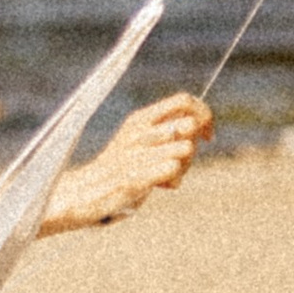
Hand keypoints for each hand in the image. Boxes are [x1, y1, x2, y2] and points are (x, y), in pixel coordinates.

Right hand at [43, 92, 212, 233]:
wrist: (86, 192)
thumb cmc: (119, 168)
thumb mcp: (139, 140)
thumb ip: (165, 131)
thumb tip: (199, 126)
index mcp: (140, 118)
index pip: (185, 100)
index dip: (204, 114)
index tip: (208, 136)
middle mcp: (139, 130)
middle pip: (189, 125)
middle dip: (194, 146)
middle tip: (180, 163)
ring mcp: (137, 152)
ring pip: (186, 148)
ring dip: (184, 166)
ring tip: (166, 177)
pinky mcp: (136, 175)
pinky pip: (173, 168)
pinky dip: (173, 180)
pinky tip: (159, 186)